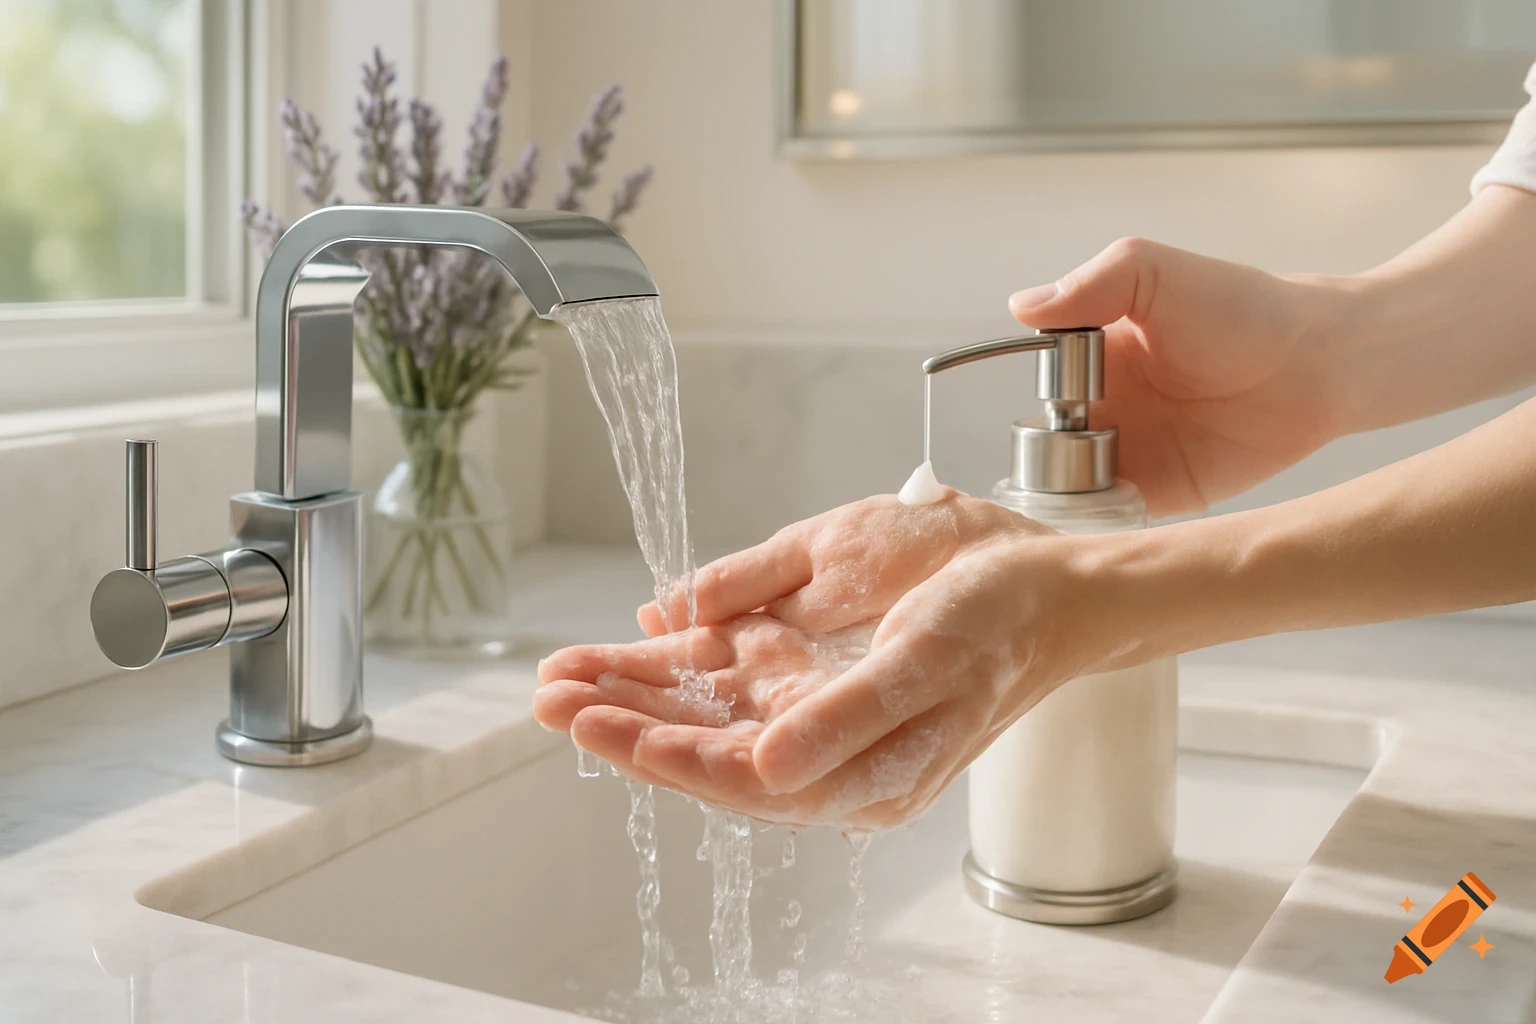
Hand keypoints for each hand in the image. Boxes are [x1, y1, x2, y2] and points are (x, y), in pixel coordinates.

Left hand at [533, 492, 1101, 829]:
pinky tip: (645, 633)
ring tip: (566, 671)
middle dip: (626, 720)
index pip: (735, 777)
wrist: (1051, 592)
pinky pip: (738, 670)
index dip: (658, 751)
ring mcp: (820, 713)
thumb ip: (844, 721)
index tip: (591, 723)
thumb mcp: (925, 665)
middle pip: (706, 746)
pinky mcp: (821, 674)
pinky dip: (688, 651)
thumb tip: (764, 769)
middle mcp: (828, 755)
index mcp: (857, 778)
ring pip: (711, 710)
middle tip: (546, 695)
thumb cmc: (999, 628)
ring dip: (642, 688)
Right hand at [1011, 237, 1348, 516]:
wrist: (1320, 363)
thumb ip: (1088, 285)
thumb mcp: (1154, 272)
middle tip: (1063, 458)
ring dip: (1061, 496)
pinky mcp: (1160, 493)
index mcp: (1097, 357)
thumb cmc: (1243, 307)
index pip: (1041, 387)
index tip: (1058, 406)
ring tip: (1075, 494)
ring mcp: (1132, 454)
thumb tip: (1020, 306)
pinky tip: (1101, 514)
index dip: (1040, 400)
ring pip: (1070, 487)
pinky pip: (1111, 515)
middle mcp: (1108, 408)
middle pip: (1045, 446)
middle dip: (1040, 459)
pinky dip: (1096, 520)